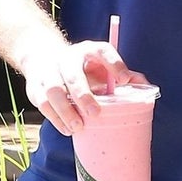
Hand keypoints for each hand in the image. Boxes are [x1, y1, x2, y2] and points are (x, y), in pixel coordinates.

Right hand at [22, 40, 148, 135]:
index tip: (124, 79)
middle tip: (94, 113)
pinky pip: (42, 103)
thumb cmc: (83, 68)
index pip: (103, 51)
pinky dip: (54, 118)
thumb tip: (146, 87)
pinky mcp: (34, 86)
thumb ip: (123, 75)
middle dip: (83, 94)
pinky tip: (67, 129)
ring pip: (53, 90)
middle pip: (73, 74)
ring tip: (78, 127)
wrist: (43, 57)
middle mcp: (68, 58)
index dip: (114, 63)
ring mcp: (48, 71)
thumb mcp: (102, 66)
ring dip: (65, 110)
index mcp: (89, 51)